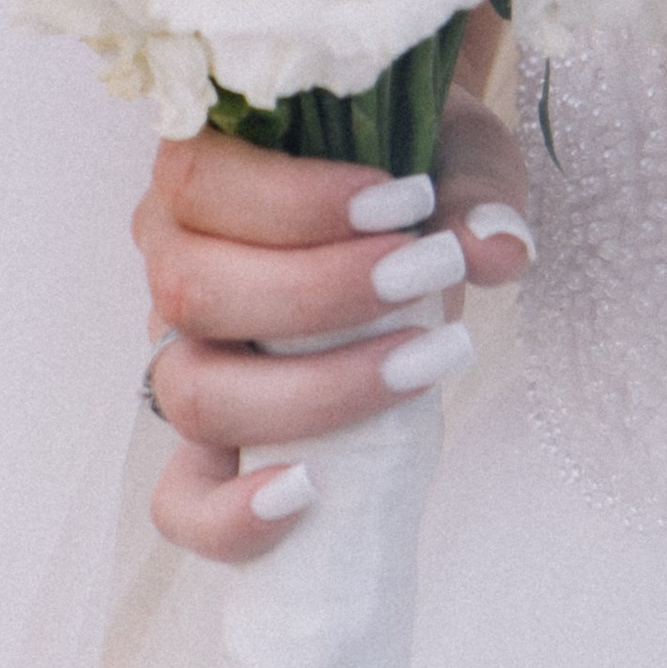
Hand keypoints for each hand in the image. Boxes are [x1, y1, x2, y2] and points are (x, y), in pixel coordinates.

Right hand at [134, 36, 531, 562]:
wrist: (409, 220)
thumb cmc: (415, 172)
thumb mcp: (454, 154)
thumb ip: (474, 188)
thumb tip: (494, 248)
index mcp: (202, 168)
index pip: (202, 182)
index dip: (295, 201)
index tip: (406, 202)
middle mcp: (172, 260)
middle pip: (192, 293)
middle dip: (318, 293)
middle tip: (430, 272)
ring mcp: (183, 356)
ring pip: (193, 392)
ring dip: (310, 390)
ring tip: (421, 365)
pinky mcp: (208, 442)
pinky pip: (181, 501)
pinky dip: (228, 514)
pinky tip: (307, 493)